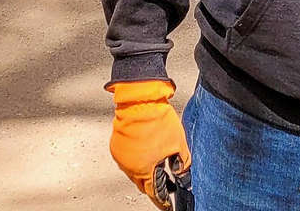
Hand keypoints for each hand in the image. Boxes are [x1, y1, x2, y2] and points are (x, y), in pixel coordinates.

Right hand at [108, 79, 191, 209]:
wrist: (140, 100)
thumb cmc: (157, 119)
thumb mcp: (178, 143)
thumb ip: (183, 162)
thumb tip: (183, 171)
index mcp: (144, 170)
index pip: (154, 193)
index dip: (162, 200)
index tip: (166, 204)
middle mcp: (129, 167)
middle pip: (143, 183)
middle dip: (154, 184)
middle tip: (165, 184)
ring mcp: (121, 157)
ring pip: (134, 171)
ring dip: (145, 170)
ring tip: (157, 164)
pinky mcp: (116, 146)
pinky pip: (127, 159)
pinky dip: (137, 159)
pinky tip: (146, 152)